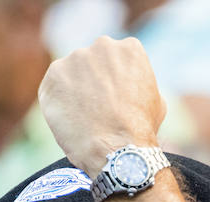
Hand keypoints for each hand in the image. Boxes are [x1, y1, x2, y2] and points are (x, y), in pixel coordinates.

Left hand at [37, 37, 165, 174]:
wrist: (117, 149)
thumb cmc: (140, 130)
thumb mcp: (156, 100)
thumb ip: (139, 84)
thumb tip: (132, 87)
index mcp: (129, 48)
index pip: (116, 59)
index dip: (114, 82)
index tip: (113, 100)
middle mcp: (103, 45)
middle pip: (93, 62)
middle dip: (92, 82)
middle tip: (95, 109)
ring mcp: (77, 58)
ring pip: (71, 73)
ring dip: (73, 91)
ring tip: (82, 118)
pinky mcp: (55, 74)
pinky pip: (53, 86)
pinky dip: (57, 101)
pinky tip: (68, 119)